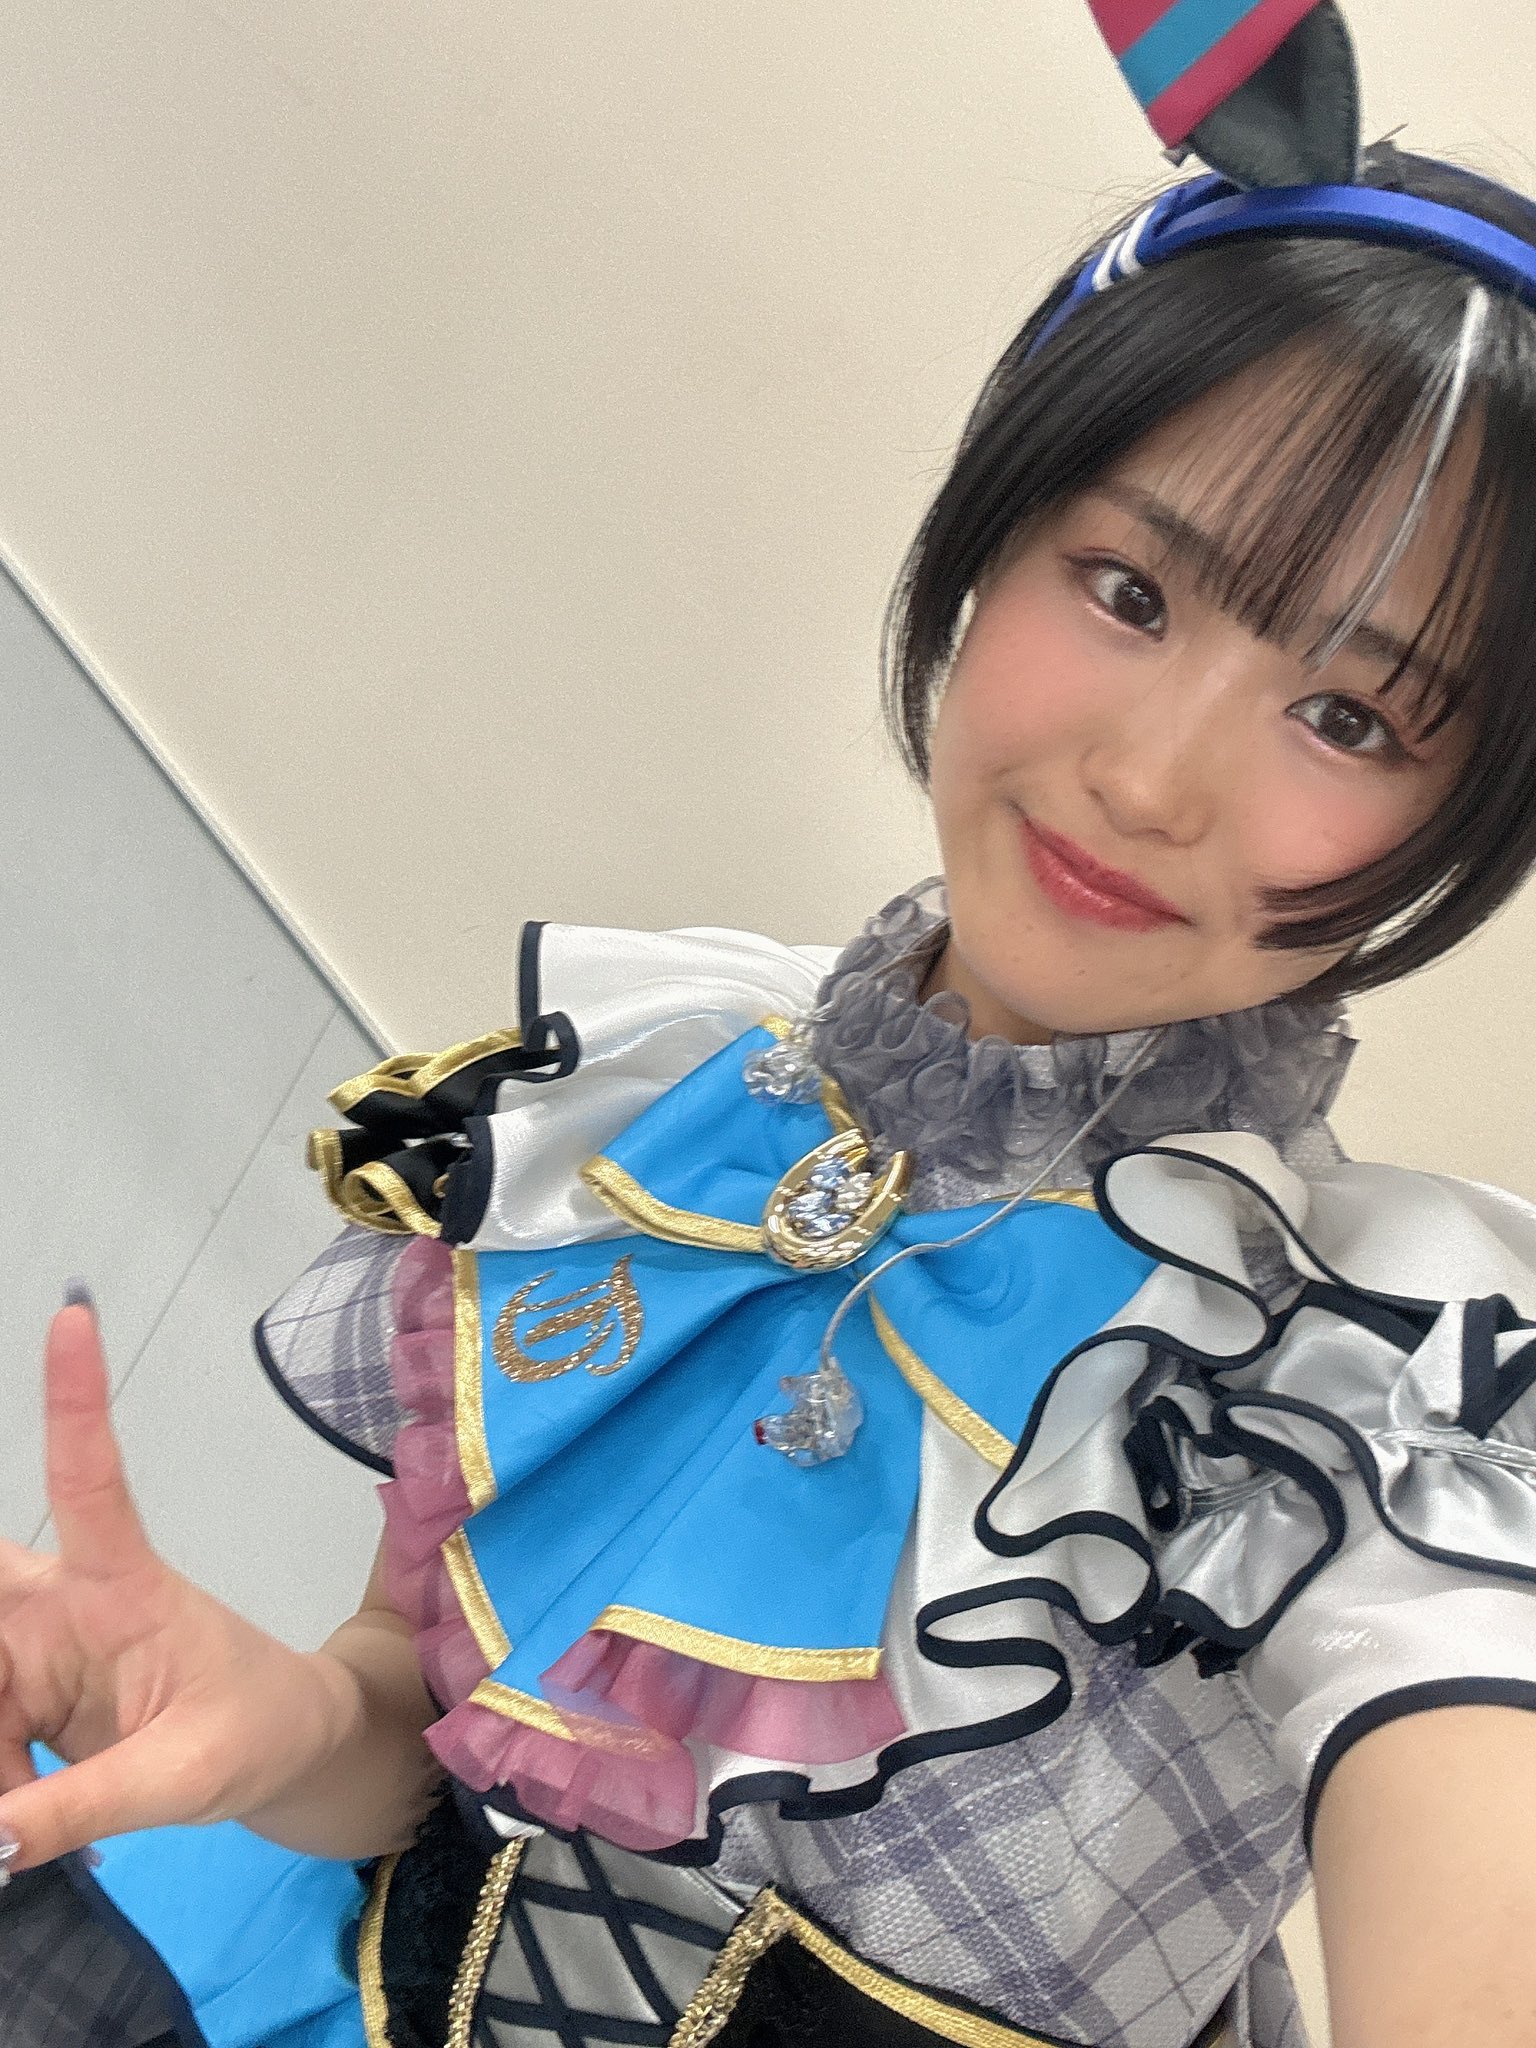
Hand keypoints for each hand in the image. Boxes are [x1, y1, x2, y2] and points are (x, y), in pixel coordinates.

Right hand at [0, 1297, 357, 1869]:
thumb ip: (87, 1804)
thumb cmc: (257, 1730)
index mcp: (121, 1586)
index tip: (74, 1315)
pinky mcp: (16, 1697)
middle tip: (16, 1722)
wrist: (283, 1752)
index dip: (74, 1402)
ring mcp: (32, 1651)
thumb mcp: (188, 1776)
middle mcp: (63, 1603)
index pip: (89, 1481)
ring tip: (28, 1816)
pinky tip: (22, 1820)